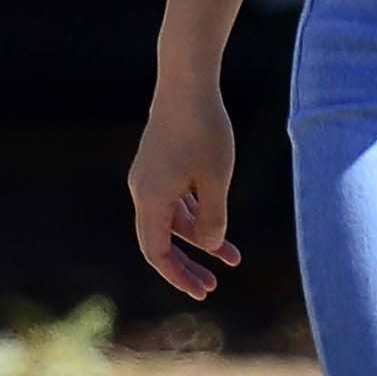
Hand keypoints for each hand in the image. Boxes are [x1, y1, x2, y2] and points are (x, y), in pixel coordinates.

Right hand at [128, 91, 242, 299]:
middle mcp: (143, 191)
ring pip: (171, 222)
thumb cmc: (204, 130)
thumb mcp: (217, 180)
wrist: (186, 84)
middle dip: (186, 266)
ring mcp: (149, 178)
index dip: (177, 275)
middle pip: (160, 242)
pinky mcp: (159, 166)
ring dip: (198, 241)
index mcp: (151, 198)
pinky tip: (218, 225)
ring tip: (233, 258)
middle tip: (212, 287)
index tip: (203, 292)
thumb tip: (208, 245)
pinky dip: (195, 217)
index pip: (156, 252)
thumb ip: (213, 218)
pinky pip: (174, 203)